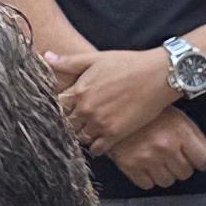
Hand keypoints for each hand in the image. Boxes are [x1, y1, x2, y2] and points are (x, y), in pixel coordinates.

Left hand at [48, 45, 180, 153]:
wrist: (159, 75)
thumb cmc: (128, 64)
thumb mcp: (96, 58)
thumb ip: (69, 62)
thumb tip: (46, 57)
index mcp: (79, 92)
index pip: (56, 106)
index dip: (58, 108)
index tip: (64, 108)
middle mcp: (86, 110)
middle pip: (67, 124)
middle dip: (70, 122)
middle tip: (76, 120)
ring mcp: (100, 124)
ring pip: (79, 137)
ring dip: (82, 134)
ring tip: (88, 128)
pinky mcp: (115, 135)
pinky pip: (96, 149)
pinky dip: (95, 146)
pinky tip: (100, 138)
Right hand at [106, 111, 205, 190]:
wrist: (115, 111)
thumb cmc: (150, 115)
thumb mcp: (178, 118)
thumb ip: (197, 138)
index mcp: (180, 133)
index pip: (203, 161)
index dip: (201, 161)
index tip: (197, 159)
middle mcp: (165, 147)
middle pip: (185, 173)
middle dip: (181, 166)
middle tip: (172, 155)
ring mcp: (147, 158)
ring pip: (167, 181)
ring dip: (165, 173)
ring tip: (158, 159)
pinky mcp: (130, 166)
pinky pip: (147, 185)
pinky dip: (148, 178)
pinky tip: (145, 164)